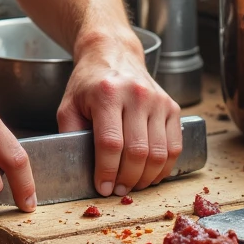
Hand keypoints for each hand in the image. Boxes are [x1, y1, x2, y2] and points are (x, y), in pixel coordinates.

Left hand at [57, 33, 182, 195]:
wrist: (113, 53)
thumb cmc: (89, 83)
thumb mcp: (68, 105)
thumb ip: (70, 135)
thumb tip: (78, 169)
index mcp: (107, 93)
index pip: (110, 143)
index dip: (107, 171)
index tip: (103, 188)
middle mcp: (136, 94)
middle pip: (137, 151)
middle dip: (127, 179)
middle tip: (118, 191)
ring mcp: (158, 100)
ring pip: (159, 153)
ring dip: (146, 177)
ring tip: (133, 184)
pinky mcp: (172, 106)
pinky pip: (175, 146)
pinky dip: (165, 167)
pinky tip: (151, 174)